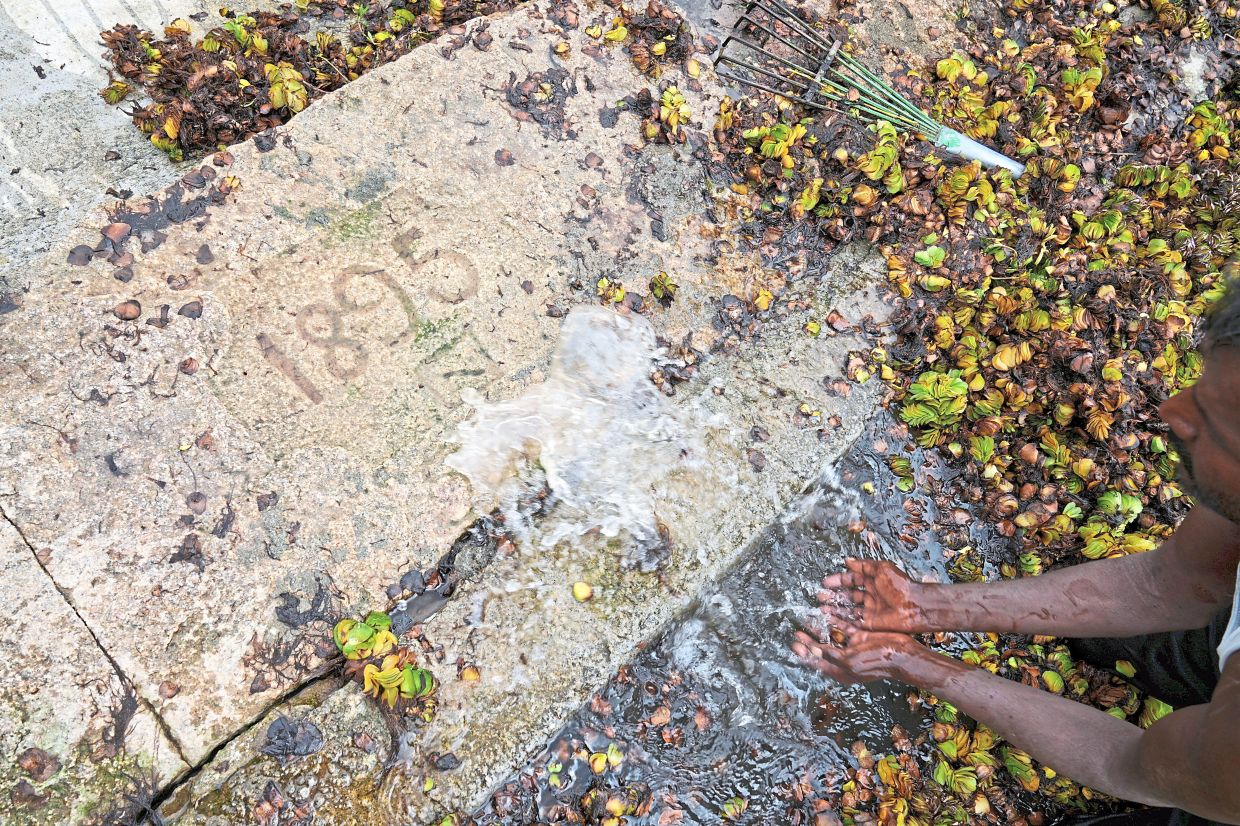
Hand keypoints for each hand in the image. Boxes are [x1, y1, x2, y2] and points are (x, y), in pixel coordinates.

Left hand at [791, 624, 922, 684]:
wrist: (901, 655)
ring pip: (832, 635)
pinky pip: (844, 627)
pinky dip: (835, 620)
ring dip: (821, 627)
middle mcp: (844, 660)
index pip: (817, 661)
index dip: (804, 652)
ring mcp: (853, 647)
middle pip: (822, 648)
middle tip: (798, 630)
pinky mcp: (861, 636)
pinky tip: (825, 611)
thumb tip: (811, 650)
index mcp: (840, 671)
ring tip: (809, 616)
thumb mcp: (849, 661)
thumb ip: (829, 655)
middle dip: (809, 639)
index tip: (794, 643)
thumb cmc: (876, 662)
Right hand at [818, 558, 929, 632]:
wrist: (914, 607)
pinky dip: (841, 621)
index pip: (852, 580)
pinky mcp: (870, 624)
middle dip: (833, 595)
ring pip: (848, 609)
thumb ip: (864, 566)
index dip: (838, 580)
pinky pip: (853, 623)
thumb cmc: (899, 586)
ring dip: (835, 608)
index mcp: (873, 581)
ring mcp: (870, 610)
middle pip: (848, 596)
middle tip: (820, 596)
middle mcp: (870, 595)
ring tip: (821, 608)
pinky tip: (829, 618)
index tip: (825, 582)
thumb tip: (848, 560)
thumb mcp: (881, 569)